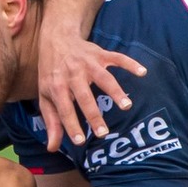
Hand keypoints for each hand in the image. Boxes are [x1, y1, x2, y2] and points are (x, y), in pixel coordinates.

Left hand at [36, 28, 147, 150]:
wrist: (56, 38)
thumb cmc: (51, 72)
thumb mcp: (45, 96)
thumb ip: (52, 122)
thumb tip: (53, 148)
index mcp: (57, 85)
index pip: (64, 109)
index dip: (71, 125)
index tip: (80, 141)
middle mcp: (72, 74)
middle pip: (84, 96)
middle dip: (93, 114)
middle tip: (104, 133)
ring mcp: (88, 63)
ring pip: (103, 77)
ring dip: (115, 91)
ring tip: (126, 106)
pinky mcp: (100, 54)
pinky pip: (117, 58)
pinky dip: (130, 63)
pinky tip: (142, 72)